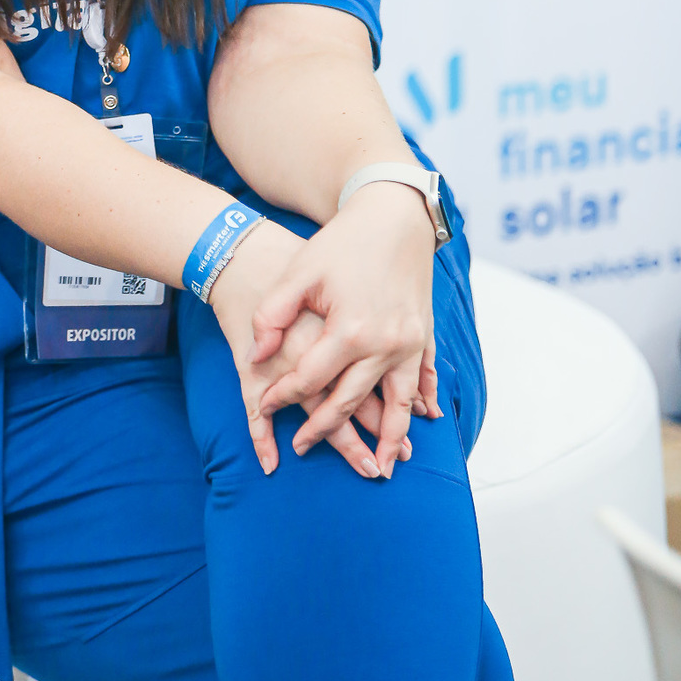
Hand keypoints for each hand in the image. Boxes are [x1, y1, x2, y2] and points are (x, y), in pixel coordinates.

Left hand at [206, 221, 420, 477]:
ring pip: (399, 402)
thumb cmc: (341, 242)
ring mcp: (410, 341)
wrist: (393, 213)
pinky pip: (424, 377)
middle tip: (304, 446)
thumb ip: (273, 316)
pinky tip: (423, 419)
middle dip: (327, 428)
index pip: (310, 380)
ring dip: (391, 436)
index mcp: (350, 331)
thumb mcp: (299, 272)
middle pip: (351, 400)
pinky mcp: (424, 332)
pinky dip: (422, 402)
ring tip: (383, 467)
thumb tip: (256, 357)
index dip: (283, 395)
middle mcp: (385, 344)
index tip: (265, 406)